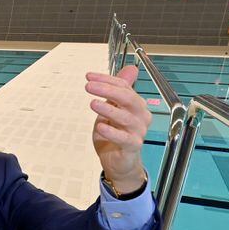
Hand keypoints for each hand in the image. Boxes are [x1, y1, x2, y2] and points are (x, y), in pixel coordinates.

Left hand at [85, 65, 151, 192]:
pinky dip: (112, 132)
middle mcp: (140, 116)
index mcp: (135, 105)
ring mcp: (138, 132)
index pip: (124, 87)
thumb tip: (131, 68)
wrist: (118, 161)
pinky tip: (100, 127)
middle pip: (128, 99)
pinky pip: (124, 138)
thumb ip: (118, 90)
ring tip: (92, 104)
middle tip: (89, 86)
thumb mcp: (113, 109)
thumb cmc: (115, 134)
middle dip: (108, 90)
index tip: (88, 76)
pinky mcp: (132, 146)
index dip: (107, 80)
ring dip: (108, 109)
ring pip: (126, 118)